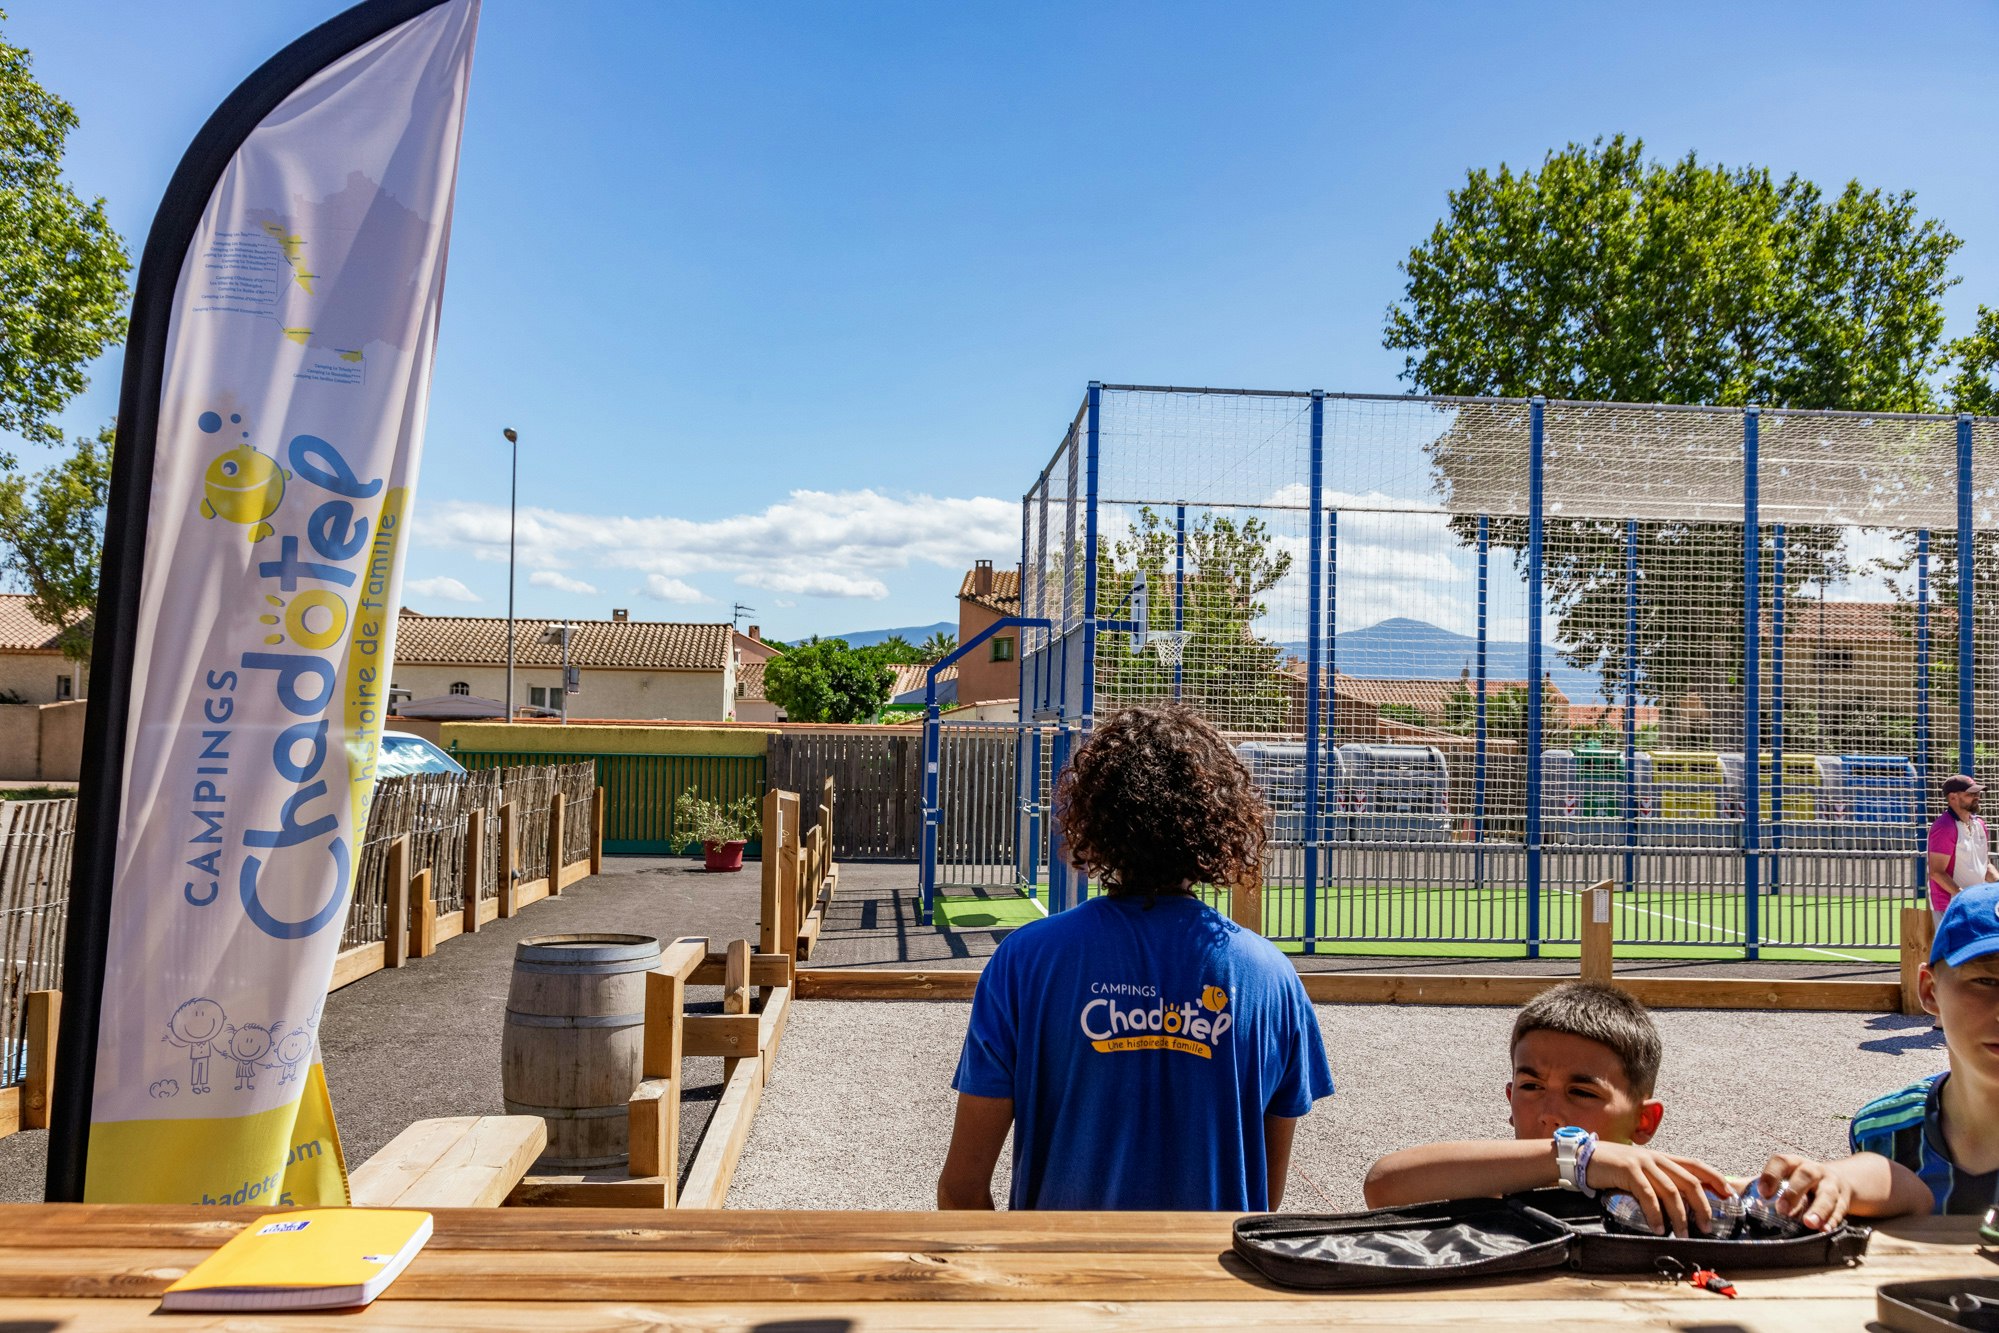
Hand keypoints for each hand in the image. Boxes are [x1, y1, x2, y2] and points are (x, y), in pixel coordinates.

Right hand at [1584, 1141, 1731, 1235]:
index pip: (1695, 1165)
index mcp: (1662, 1158)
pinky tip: (1657, 1227)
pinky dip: (1655, 1213)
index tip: (1728, 1195)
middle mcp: (1656, 1158)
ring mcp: (1642, 1162)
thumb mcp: (1640, 1171)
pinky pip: (1647, 1194)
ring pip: (1671, 1191)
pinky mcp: (1628, 1170)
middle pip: (1689, 1181)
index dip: (1715, 1178)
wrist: (1584, 1157)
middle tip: (1706, 1226)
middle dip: (1702, 1205)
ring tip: (1681, 1234)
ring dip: (1679, 1216)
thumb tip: (1678, 1204)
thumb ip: (1658, 1181)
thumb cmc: (1613, 1168)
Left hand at [1754, 1154, 1851, 1230]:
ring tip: (1809, 1223)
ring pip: (1826, 1194)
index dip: (1771, 1175)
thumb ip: (1749, 1185)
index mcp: (1792, 1163)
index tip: (1763, 1193)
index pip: (1781, 1162)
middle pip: (1805, 1175)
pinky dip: (1833, 1219)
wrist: (1839, 1180)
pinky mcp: (1844, 1200)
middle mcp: (1812, 1170)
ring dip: (1819, 1209)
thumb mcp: (1777, 1179)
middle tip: (1782, 1210)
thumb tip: (1720, 1190)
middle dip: (1794, 1192)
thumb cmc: (1798, 1181)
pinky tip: (1825, 1229)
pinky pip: (1841, 1209)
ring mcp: (1830, 1184)